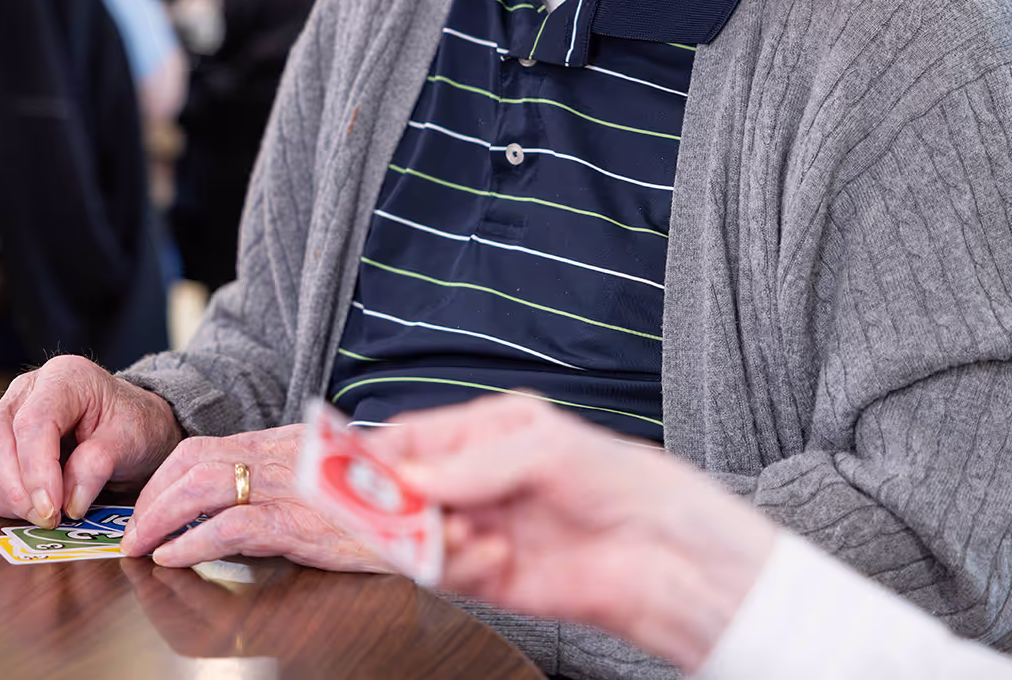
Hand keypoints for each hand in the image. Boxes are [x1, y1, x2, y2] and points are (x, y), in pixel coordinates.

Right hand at [0, 354, 183, 527]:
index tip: (52, 511)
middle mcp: (23, 390)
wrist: (127, 426)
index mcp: (63, 378)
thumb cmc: (130, 428)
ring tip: (34, 513)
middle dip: (15, 491)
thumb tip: (68, 501)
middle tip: (48, 518)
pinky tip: (13, 507)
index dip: (37, 472)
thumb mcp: (133, 440)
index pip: (33, 422)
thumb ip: (100, 464)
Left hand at [119, 424, 388, 573]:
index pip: (205, 446)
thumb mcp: (328, 477)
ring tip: (140, 545)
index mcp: (285, 443)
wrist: (430, 510)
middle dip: (150, 496)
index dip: (164, 475)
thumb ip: (287, 476)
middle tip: (132, 529)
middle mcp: (282, 456)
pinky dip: (193, 541)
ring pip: (202, 486)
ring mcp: (290, 486)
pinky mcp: (300, 522)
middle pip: (193, 461)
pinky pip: (232, 527)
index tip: (146, 503)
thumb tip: (241, 496)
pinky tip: (174, 557)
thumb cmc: (380, 501)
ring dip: (158, 517)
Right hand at [375, 396, 779, 671]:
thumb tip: (412, 477)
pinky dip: (456, 565)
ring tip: (459, 530)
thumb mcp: (544, 447)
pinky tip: (489, 553)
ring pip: (419, 534)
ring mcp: (484, 529)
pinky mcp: (493, 577)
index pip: (413, 438)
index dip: (376, 451)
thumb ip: (472, 463)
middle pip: (405, 490)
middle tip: (376, 506)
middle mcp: (481, 482)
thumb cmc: (621, 480)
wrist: (666, 553)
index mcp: (489, 433)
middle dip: (388, 498)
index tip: (345, 463)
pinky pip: (448, 572)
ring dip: (427, 535)